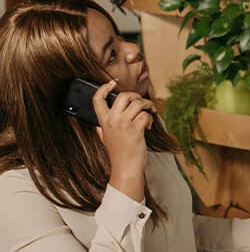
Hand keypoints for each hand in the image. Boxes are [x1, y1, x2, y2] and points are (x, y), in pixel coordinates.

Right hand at [93, 80, 156, 201]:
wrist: (125, 168)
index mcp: (103, 122)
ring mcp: (123, 125)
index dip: (104, 88)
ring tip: (150, 112)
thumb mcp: (105, 140)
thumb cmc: (118, 154)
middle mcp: (112, 121)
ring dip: (148, 106)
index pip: (97, 100)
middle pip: (123, 96)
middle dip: (136, 96)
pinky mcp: (135, 129)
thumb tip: (97, 126)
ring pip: (138, 103)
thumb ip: (101, 130)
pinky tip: (148, 126)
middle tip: (141, 103)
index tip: (112, 83)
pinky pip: (146, 115)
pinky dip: (150, 119)